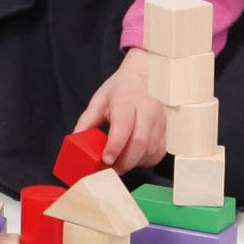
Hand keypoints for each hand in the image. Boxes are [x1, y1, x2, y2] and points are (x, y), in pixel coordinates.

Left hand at [74, 49, 166, 174]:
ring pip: (151, 150)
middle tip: (111, 169)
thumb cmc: (121, 89)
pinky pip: (159, 152)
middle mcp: (148, 110)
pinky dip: (146, 160)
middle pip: (140, 142)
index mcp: (127, 100)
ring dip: (135, 163)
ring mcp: (161, 120)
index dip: (115, 145)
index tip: (106, 159)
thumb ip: (86, 122)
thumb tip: (75, 143)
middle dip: (125, 161)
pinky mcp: (169, 130)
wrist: (147, 75)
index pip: (123, 126)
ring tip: (122, 162)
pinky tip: (135, 156)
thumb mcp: (99, 100)